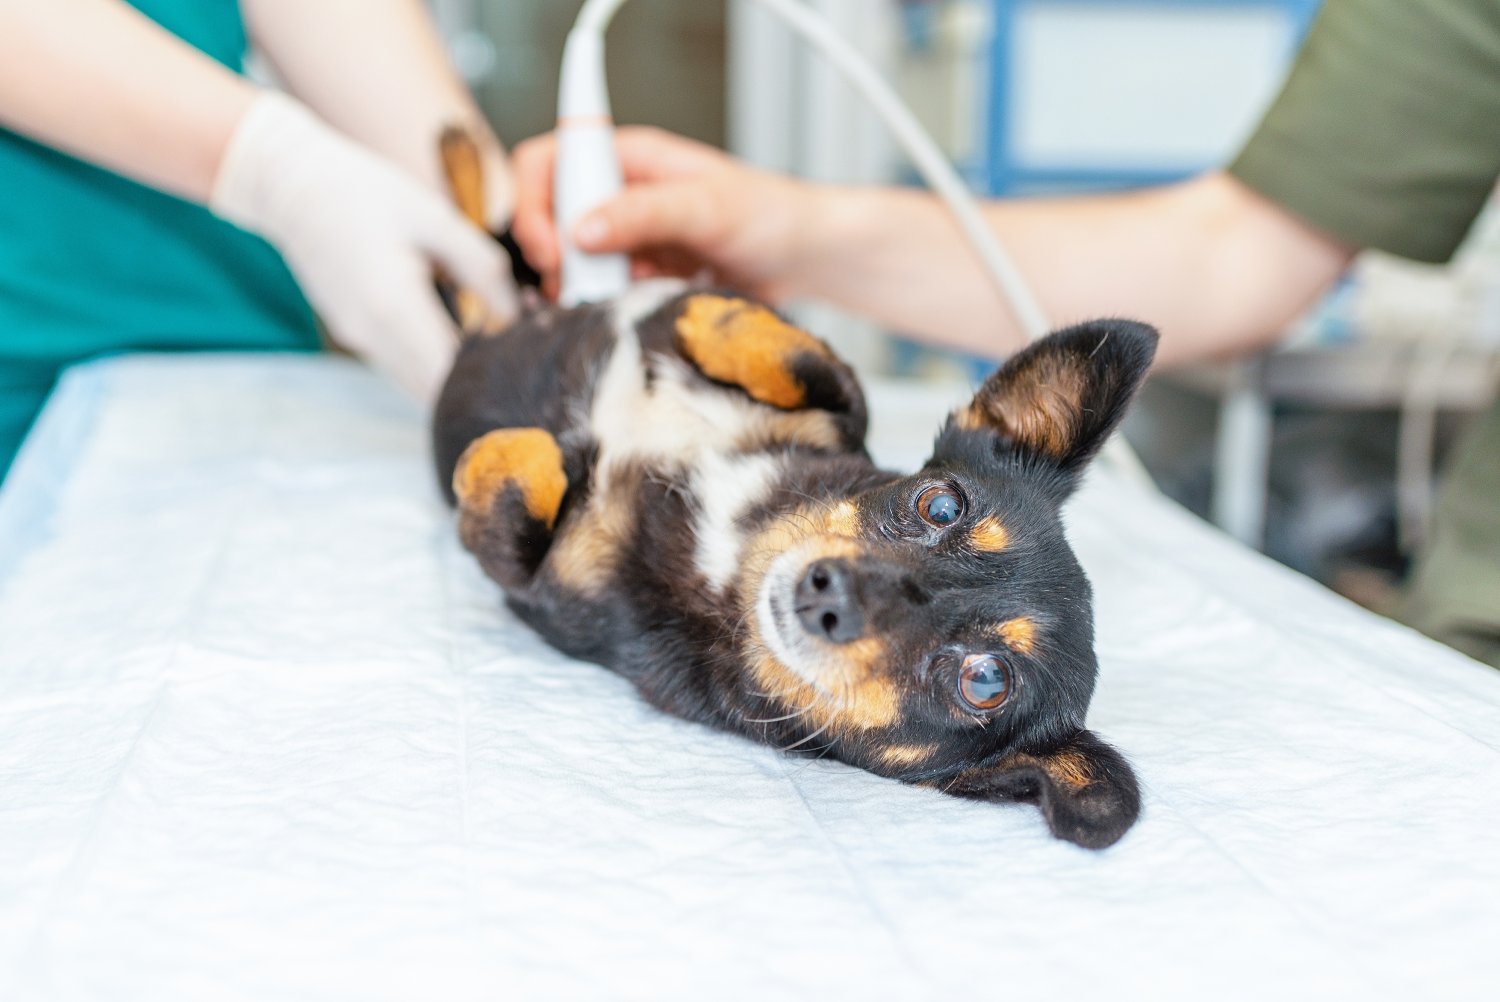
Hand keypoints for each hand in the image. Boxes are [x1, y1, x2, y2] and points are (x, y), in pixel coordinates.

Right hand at [210, 92, 516, 402]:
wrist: (291, 185)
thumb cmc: (366, 192)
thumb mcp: (436, 219)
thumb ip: (484, 270)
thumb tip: (518, 316)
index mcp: (394, 308)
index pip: (452, 376)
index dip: (492, 376)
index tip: (524, 358)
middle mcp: (372, 337)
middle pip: (437, 392)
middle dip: (478, 381)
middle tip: (517, 354)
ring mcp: (359, 340)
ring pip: (419, 385)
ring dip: (455, 374)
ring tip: (493, 341)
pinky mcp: (354, 335)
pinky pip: (402, 366)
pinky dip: (432, 361)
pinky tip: (459, 333)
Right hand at [511, 126, 818, 303]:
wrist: (808, 258)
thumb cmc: (771, 214)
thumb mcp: (705, 207)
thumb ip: (642, 214)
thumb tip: (579, 230)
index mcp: (629, 158)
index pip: (550, 163)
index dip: (535, 203)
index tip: (552, 248)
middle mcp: (623, 193)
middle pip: (552, 217)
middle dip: (555, 255)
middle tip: (576, 287)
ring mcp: (632, 236)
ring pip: (575, 260)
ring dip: (580, 286)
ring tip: (606, 303)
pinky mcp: (644, 273)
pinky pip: (605, 289)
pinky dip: (607, 304)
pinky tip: (630, 311)